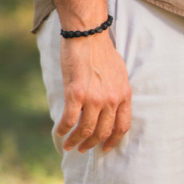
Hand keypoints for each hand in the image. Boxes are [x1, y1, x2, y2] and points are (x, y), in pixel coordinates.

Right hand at [57, 31, 131, 152]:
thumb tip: (111, 106)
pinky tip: (59, 132)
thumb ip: (117, 91)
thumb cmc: (102, 51)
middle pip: (103, 132)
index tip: (105, 149)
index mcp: (124, 95)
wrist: (88, 35)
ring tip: (68, 146)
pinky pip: (69, 120)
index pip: (122, 126)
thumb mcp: (119, 73)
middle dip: (92, 144)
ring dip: (75, 141)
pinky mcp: (76, 94)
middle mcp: (111, 100)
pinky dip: (63, 129)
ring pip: (85, 130)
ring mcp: (94, 98)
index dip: (113, 141)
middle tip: (83, 149)